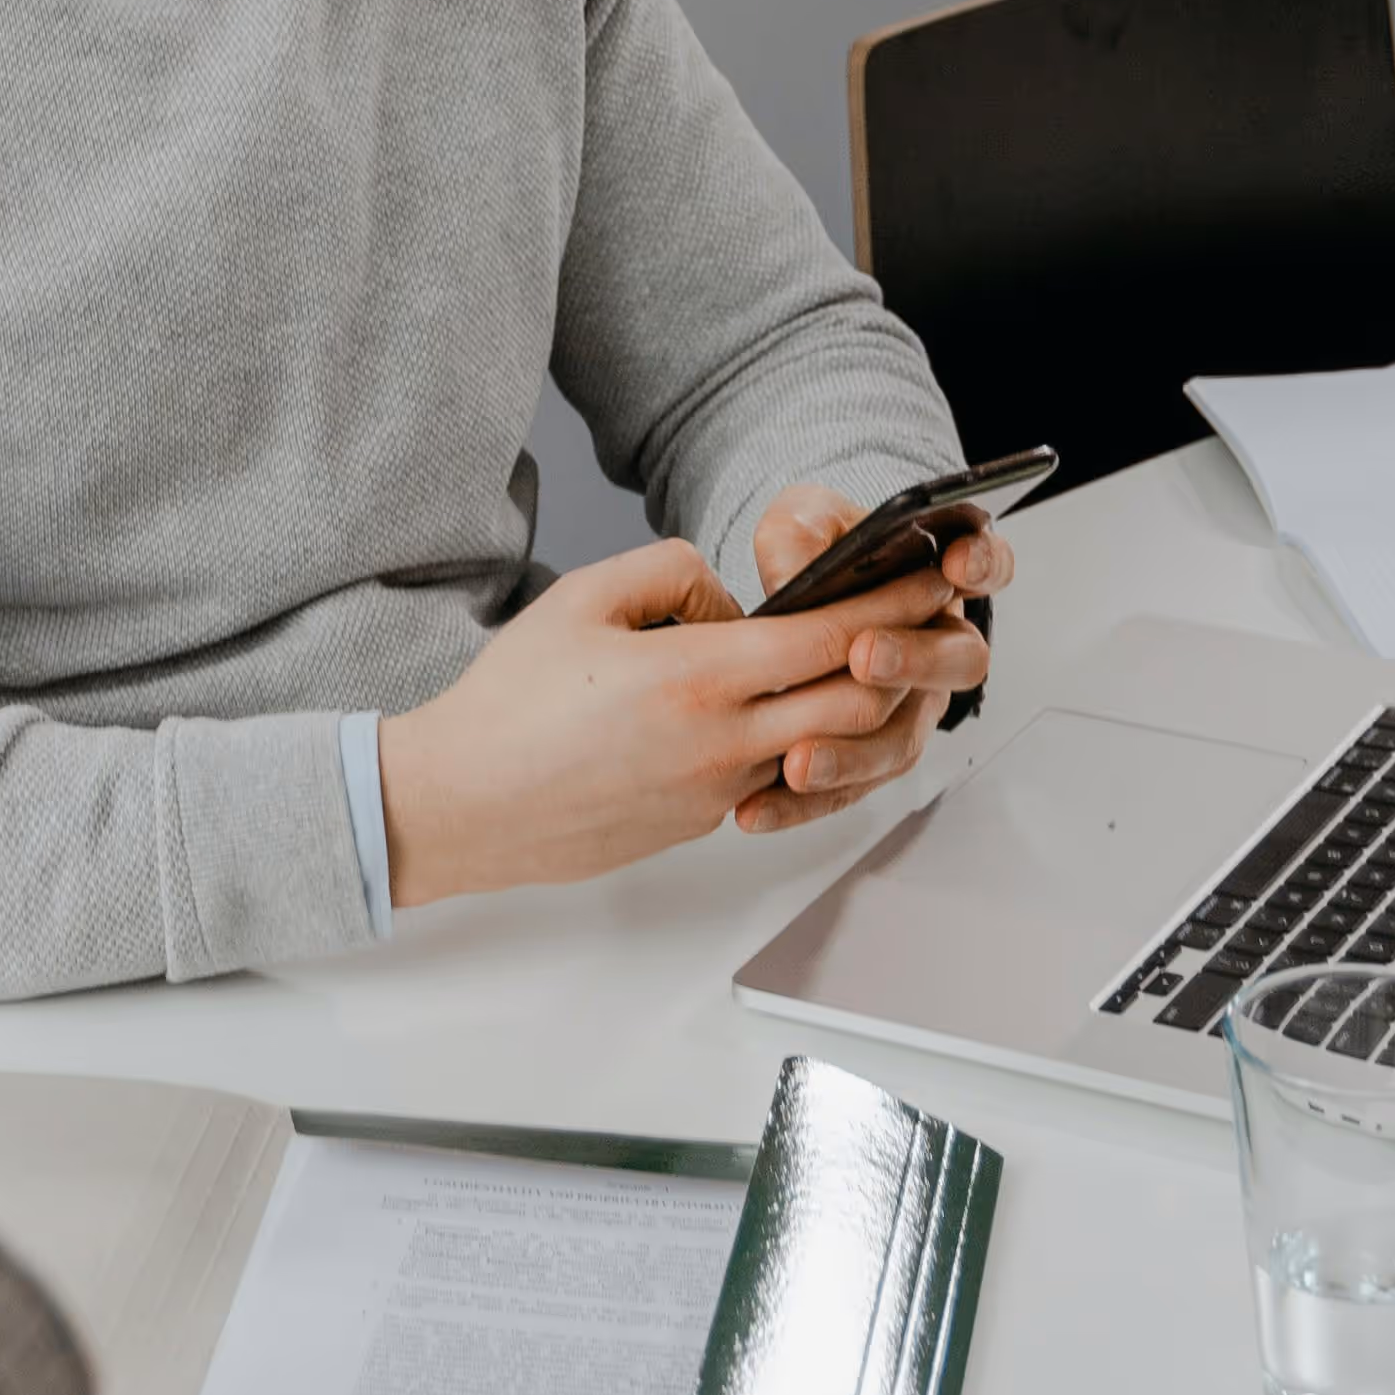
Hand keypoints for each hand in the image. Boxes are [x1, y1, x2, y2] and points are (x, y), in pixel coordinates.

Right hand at [376, 532, 986, 914]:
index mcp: (700, 676)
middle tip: (925, 618)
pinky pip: (769, 773)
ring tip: (857, 661)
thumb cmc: (510, 704)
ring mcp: (716, 791)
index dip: (892, 603)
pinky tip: (772, 709)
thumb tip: (727, 597)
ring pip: (821, 745)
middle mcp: (723, 742)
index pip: (833, 637)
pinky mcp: (697, 822)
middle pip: (855, 701)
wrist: (464, 802)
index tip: (930, 576)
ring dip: (850, 704)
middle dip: (899, 656)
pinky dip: (792, 740)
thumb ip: (671, 573)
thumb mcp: (584, 598)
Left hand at [730, 481, 1015, 837]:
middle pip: (957, 662)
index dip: (983, 565)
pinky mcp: (870, 754)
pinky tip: (762, 806)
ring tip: (801, 761)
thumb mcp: (800, 522)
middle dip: (914, 660)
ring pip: (905, 738)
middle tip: (865, 657)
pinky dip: (807, 802)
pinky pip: (854, 786)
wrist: (784, 616)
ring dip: (856, 752)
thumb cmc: (813, 555)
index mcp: (937, 579)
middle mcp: (938, 647)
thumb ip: (799, 537)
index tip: (958, 564)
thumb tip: (792, 579)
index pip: (987, 565)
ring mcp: (910, 707)